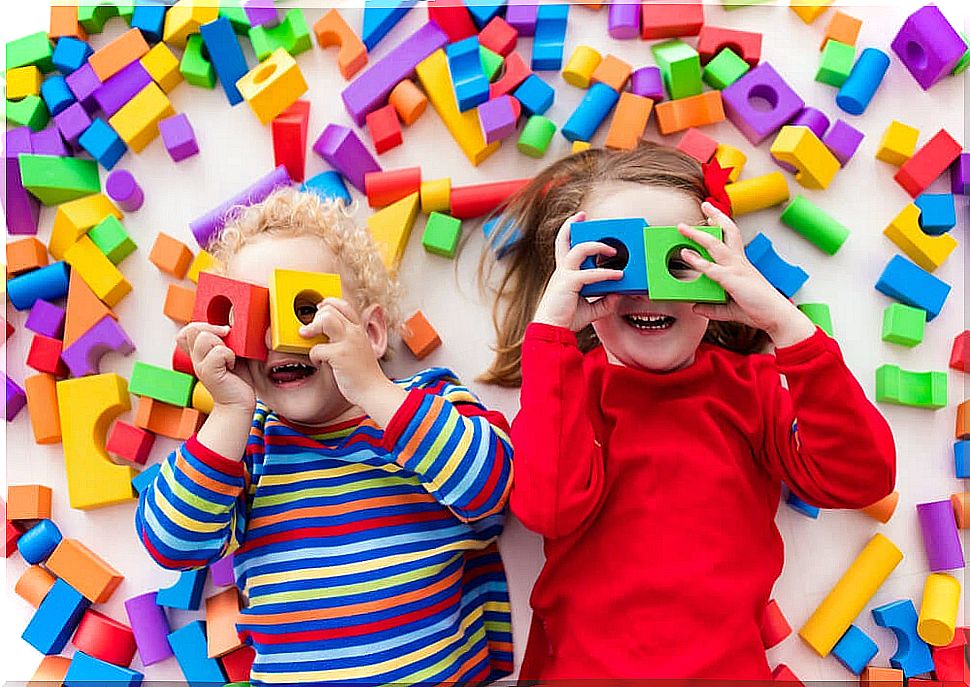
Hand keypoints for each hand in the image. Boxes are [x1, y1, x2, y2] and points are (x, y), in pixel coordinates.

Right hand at [176, 322, 255, 411]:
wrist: (239, 403)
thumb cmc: (237, 380)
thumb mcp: (231, 353)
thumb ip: (225, 339)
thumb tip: (228, 324)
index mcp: (199, 352)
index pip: (188, 329)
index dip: (203, 326)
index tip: (223, 334)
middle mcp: (196, 357)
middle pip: (193, 329)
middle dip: (214, 331)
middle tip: (229, 346)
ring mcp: (200, 365)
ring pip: (204, 338)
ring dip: (223, 345)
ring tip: (230, 359)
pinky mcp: (208, 373)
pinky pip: (218, 352)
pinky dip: (229, 356)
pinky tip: (231, 366)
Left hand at [301, 298, 406, 425]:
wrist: (374, 391)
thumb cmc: (364, 374)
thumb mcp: (358, 349)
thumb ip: (346, 338)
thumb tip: (326, 331)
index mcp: (359, 330)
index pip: (343, 305)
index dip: (328, 305)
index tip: (319, 313)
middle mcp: (354, 332)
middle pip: (331, 309)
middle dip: (316, 317)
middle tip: (309, 329)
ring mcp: (348, 342)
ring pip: (325, 319)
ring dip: (311, 327)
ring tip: (306, 335)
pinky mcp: (340, 355)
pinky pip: (317, 348)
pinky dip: (313, 356)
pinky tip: (319, 363)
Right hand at [532, 211, 623, 330]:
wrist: (552, 330)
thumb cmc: (566, 319)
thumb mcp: (591, 309)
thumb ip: (605, 301)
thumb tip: (619, 295)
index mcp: (564, 273)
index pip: (564, 247)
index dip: (569, 232)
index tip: (579, 221)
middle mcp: (562, 270)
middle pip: (563, 240)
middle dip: (572, 225)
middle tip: (584, 216)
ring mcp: (564, 275)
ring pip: (579, 250)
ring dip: (597, 246)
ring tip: (612, 250)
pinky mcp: (568, 283)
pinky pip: (589, 274)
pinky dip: (604, 274)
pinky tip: (617, 276)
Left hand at [678, 202, 816, 347]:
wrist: (777, 317)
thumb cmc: (759, 310)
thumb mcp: (730, 309)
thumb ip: (712, 308)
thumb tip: (696, 308)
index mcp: (742, 265)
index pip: (732, 238)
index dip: (723, 225)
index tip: (712, 215)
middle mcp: (740, 262)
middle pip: (727, 232)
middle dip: (716, 216)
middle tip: (705, 205)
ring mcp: (736, 269)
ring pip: (715, 245)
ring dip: (697, 235)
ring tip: (682, 228)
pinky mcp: (732, 280)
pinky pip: (712, 268)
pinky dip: (698, 261)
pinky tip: (685, 254)